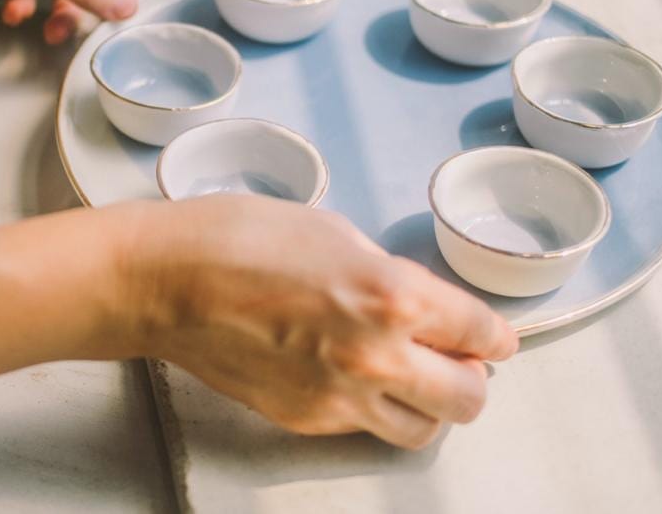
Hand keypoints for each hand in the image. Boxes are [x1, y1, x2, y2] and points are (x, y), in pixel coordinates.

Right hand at [124, 196, 517, 448]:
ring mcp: (339, 398)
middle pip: (468, 399)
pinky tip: (350, 371)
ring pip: (422, 430)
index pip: (480, 333)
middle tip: (456, 354)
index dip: (495, 334)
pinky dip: (373, 405)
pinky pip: (363, 426)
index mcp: (392, 297)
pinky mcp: (304, 420)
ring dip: (429, 402)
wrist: (167, 280)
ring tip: (408, 372)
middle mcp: (376, 357)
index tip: (493, 336)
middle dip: (473, 376)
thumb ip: (386, 274)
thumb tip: (415, 305)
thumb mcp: (333, 231)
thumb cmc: (240, 236)